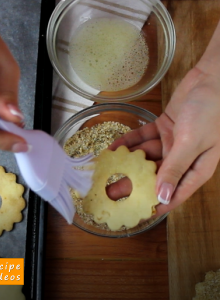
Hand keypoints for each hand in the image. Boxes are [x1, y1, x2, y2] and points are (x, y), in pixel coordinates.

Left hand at [107, 65, 219, 215]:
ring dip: (126, 162)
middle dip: (133, 184)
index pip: (175, 192)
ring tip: (105, 171)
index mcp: (196, 168)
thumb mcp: (191, 142)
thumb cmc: (209, 112)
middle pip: (155, 175)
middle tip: (111, 192)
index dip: (156, 204)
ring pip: (146, 157)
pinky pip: (143, 137)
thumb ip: (176, 168)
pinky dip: (129, 142)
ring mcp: (172, 142)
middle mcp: (183, 158)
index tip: (136, 213)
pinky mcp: (163, 128)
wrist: (211, 78)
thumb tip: (163, 196)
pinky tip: (113, 148)